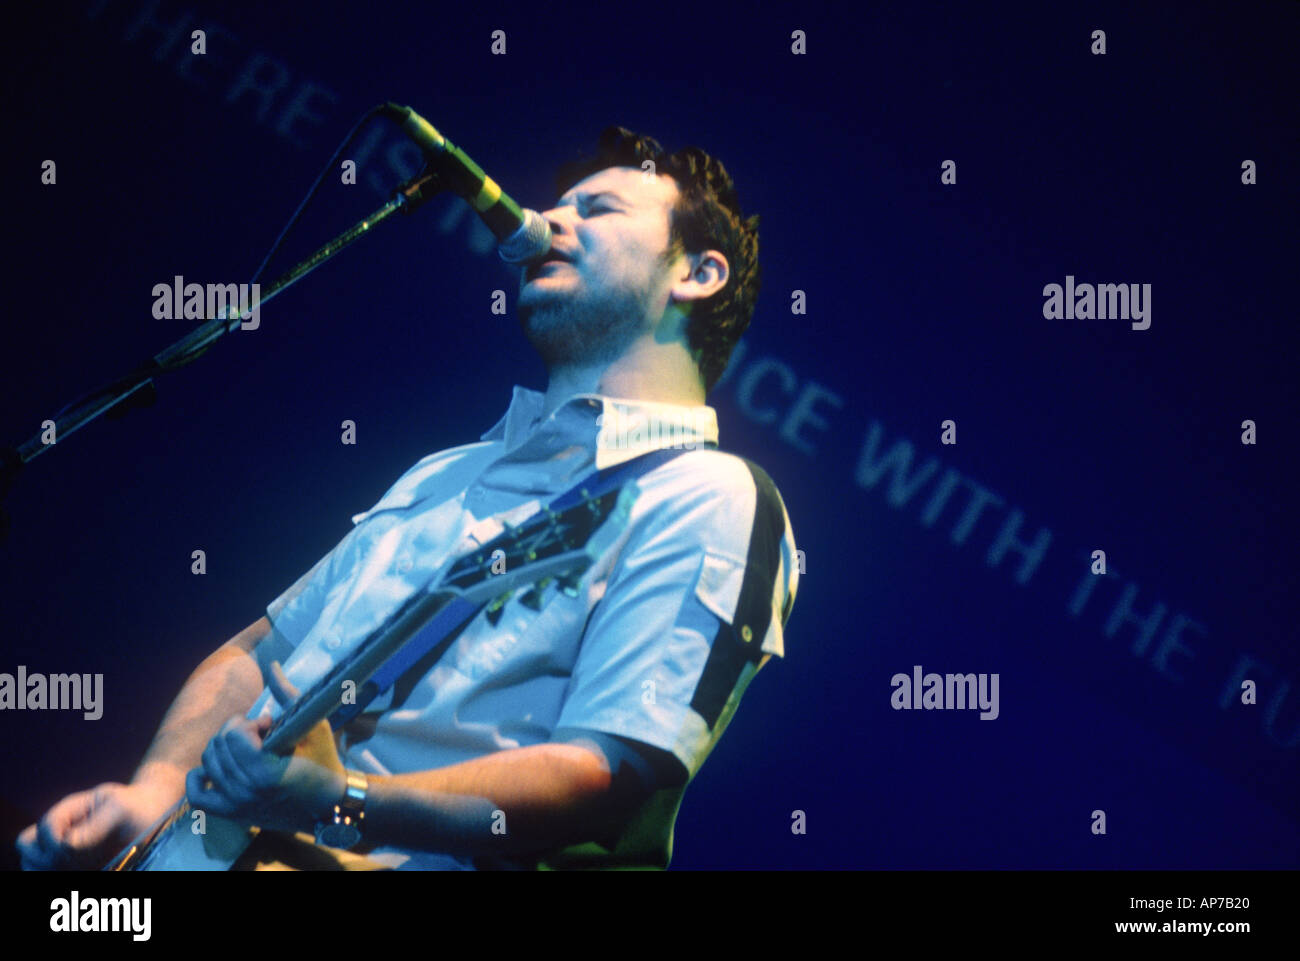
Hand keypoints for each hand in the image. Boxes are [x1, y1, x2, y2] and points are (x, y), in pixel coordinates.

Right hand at [16, 781, 176, 869]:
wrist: (151, 815)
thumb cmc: (137, 807)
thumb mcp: (122, 808)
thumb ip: (97, 824)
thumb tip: (69, 845)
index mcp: (69, 810)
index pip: (46, 828)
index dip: (55, 843)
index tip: (74, 850)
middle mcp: (60, 830)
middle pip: (27, 846)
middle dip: (46, 858)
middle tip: (72, 863)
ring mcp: (63, 849)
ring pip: (32, 863)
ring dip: (47, 870)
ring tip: (75, 870)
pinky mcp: (71, 865)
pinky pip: (51, 873)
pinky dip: (58, 876)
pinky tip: (83, 873)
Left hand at [185, 662, 346, 834]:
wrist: (327, 803)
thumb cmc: (323, 760)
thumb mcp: (312, 726)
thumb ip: (288, 695)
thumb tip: (272, 666)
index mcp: (266, 771)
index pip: (233, 734)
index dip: (250, 722)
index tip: (270, 725)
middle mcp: (246, 790)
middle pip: (218, 745)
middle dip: (237, 731)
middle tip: (260, 734)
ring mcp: (237, 805)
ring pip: (208, 763)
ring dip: (224, 748)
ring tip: (247, 748)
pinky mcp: (232, 813)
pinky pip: (197, 795)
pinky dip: (199, 778)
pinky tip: (213, 767)